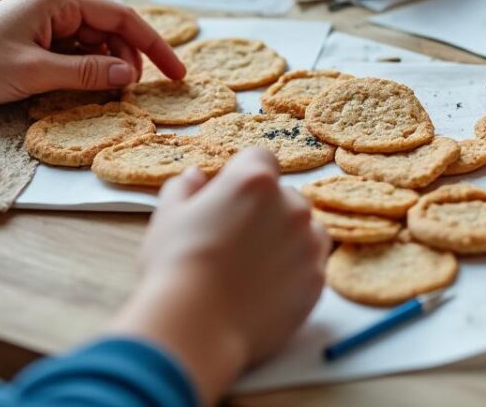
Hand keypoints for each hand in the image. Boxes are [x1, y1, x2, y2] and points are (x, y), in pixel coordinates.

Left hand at [0, 0, 185, 112]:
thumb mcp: (34, 72)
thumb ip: (85, 73)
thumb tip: (128, 75)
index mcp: (58, 1)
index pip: (123, 17)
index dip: (154, 46)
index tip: (176, 72)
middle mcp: (54, 6)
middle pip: (111, 30)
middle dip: (129, 59)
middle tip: (135, 92)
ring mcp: (43, 24)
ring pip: (94, 43)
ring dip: (107, 67)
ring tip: (112, 94)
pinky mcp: (33, 43)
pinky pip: (74, 54)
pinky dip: (87, 72)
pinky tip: (88, 90)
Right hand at [111, 149, 328, 403]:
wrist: (196, 327)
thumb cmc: (176, 266)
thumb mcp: (168, 215)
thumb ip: (185, 187)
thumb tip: (196, 177)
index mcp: (254, 180)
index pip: (259, 157)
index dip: (241, 175)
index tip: (226, 197)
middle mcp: (291, 206)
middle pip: (284, 196)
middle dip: (265, 210)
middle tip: (234, 239)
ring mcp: (309, 245)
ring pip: (304, 231)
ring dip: (286, 239)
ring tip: (252, 267)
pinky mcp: (317, 282)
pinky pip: (310, 266)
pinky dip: (293, 272)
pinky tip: (264, 289)